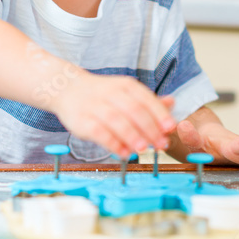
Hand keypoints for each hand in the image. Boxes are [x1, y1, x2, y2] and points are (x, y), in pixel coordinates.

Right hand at [51, 72, 176, 157]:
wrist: (67, 88)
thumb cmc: (102, 94)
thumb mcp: (125, 92)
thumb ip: (148, 101)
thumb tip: (172, 103)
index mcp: (125, 85)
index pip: (146, 98)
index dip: (160, 114)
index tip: (171, 128)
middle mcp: (110, 93)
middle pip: (134, 110)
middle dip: (150, 129)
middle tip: (161, 144)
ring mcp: (94, 106)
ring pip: (117, 121)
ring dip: (133, 136)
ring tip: (144, 149)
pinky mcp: (81, 121)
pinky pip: (99, 133)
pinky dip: (113, 144)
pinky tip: (124, 153)